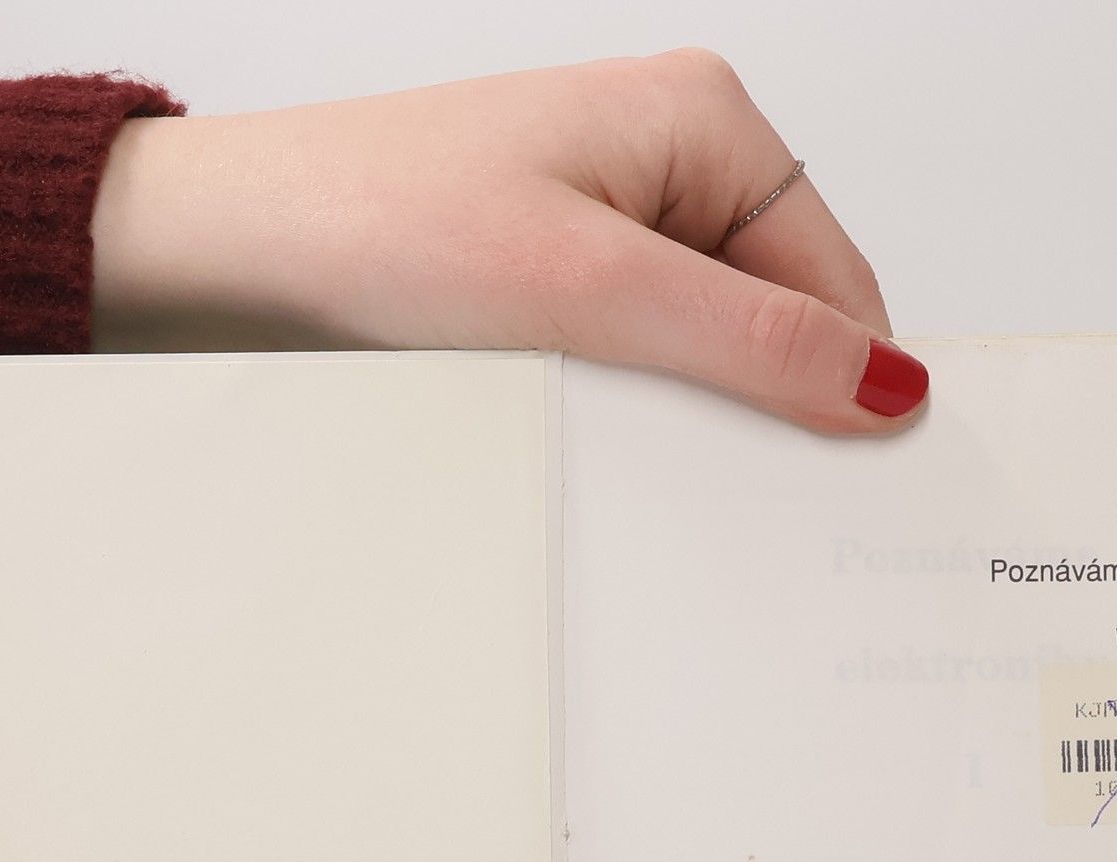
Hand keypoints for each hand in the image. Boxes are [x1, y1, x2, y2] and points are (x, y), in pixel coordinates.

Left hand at [91, 49, 927, 432]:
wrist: (235, 248)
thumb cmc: (374, 221)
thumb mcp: (585, 289)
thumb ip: (743, 339)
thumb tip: (881, 384)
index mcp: (703, 123)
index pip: (835, 281)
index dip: (843, 386)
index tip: (843, 483)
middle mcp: (667, 159)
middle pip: (779, 316)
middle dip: (758, 404)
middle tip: (718, 481)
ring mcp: (612, 217)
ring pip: (706, 347)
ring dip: (685, 410)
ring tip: (619, 434)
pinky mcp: (561, 271)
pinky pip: (640, 355)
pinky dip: (628, 404)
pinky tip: (585, 427)